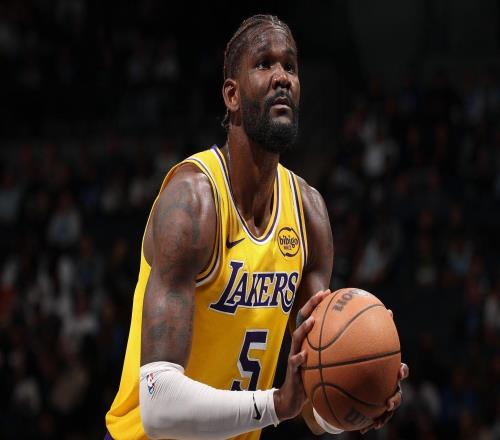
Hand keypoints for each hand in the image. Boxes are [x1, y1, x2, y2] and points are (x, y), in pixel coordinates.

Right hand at [274, 290, 330, 420]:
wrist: (292, 399)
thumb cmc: (311, 379)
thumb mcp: (323, 364)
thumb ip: (335, 354)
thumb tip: (359, 347)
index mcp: (307, 341)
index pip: (311, 316)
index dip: (317, 303)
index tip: (329, 291)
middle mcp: (300, 345)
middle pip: (302, 319)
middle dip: (310, 305)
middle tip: (321, 295)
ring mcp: (294, 356)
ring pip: (297, 338)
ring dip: (303, 328)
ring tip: (312, 321)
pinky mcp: (292, 371)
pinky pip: (294, 363)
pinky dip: (299, 359)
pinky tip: (305, 356)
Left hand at [360, 309, 409, 433]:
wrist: (352, 372)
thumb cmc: (360, 353)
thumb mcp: (361, 341)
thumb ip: (368, 329)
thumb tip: (382, 309)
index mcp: (388, 368)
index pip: (400, 369)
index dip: (402, 371)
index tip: (399, 371)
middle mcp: (388, 382)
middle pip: (397, 391)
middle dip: (394, 397)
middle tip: (387, 400)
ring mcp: (383, 395)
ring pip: (387, 408)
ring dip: (384, 416)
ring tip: (377, 421)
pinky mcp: (374, 407)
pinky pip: (373, 416)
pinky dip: (369, 422)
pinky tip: (362, 429)